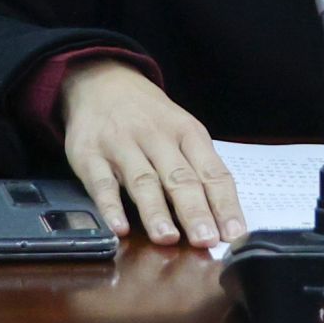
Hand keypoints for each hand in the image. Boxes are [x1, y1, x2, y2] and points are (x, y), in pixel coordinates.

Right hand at [59, 60, 246, 248]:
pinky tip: (119, 227)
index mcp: (187, 132)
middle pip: (180, 177)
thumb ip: (198, 170)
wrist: (102, 82)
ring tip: (167, 238)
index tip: (233, 234)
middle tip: (206, 240)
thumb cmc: (150, 117)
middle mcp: (156, 137)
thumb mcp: (181, 130)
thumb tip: (221, 219)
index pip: (212, 171)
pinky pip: (101, 183)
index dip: (224, 204)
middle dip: (194, 210)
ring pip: (143, 180)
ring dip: (156, 211)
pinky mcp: (90, 155)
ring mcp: (121, 145)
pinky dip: (110, 206)